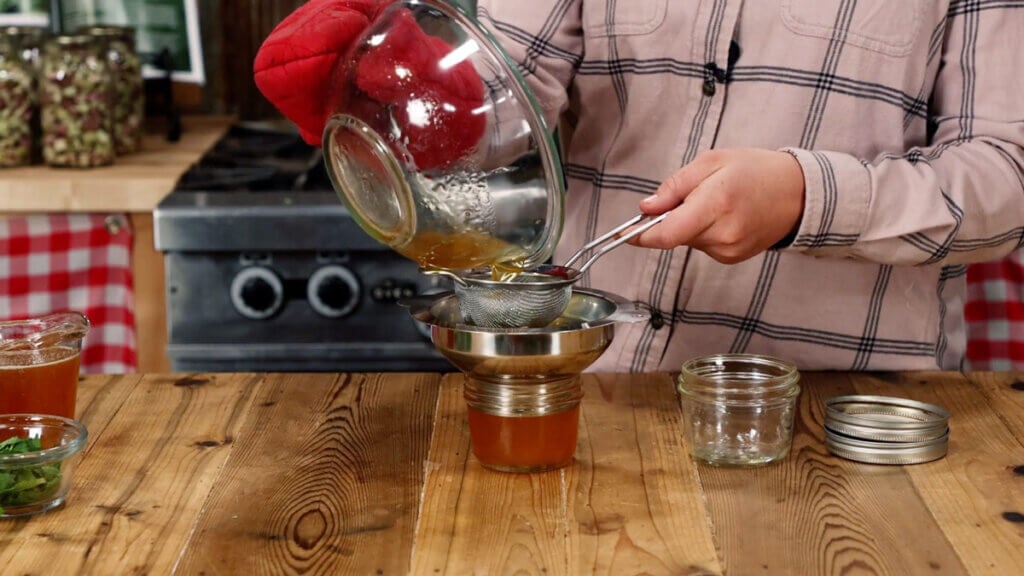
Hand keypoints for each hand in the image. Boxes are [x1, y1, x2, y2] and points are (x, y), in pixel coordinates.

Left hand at [630, 148, 805, 263]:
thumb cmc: (756, 171)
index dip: (640, 236)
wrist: (798, 193)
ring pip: (688, 241)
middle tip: (690, 195)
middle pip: (674, 236)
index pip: (667, 233)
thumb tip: (646, 208)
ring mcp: (729, 249)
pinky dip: (704, 232)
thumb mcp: (712, 162)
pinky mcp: (732, 258)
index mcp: (716, 203)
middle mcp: (723, 233)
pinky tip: (724, 216)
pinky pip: (703, 246)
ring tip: (715, 202)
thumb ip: (675, 186)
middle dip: (670, 218)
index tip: (622, 234)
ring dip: (689, 224)